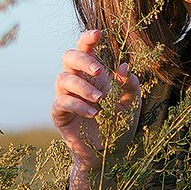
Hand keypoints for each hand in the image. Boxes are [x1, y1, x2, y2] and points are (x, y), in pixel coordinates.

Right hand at [50, 29, 141, 170]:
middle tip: (99, 70)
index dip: (88, 39)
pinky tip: (93, 113)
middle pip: (68, 57)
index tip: (98, 34)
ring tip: (100, 100)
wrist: (108, 155)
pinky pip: (62, 102)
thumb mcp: (131, 105)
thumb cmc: (119, 126)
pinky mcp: (59, 114)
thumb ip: (130, 86)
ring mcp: (65, 97)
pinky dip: (78, 105)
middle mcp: (76, 81)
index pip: (85, 49)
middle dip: (82, 60)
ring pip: (63, 79)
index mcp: (93, 75)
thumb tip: (125, 66)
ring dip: (83, 87)